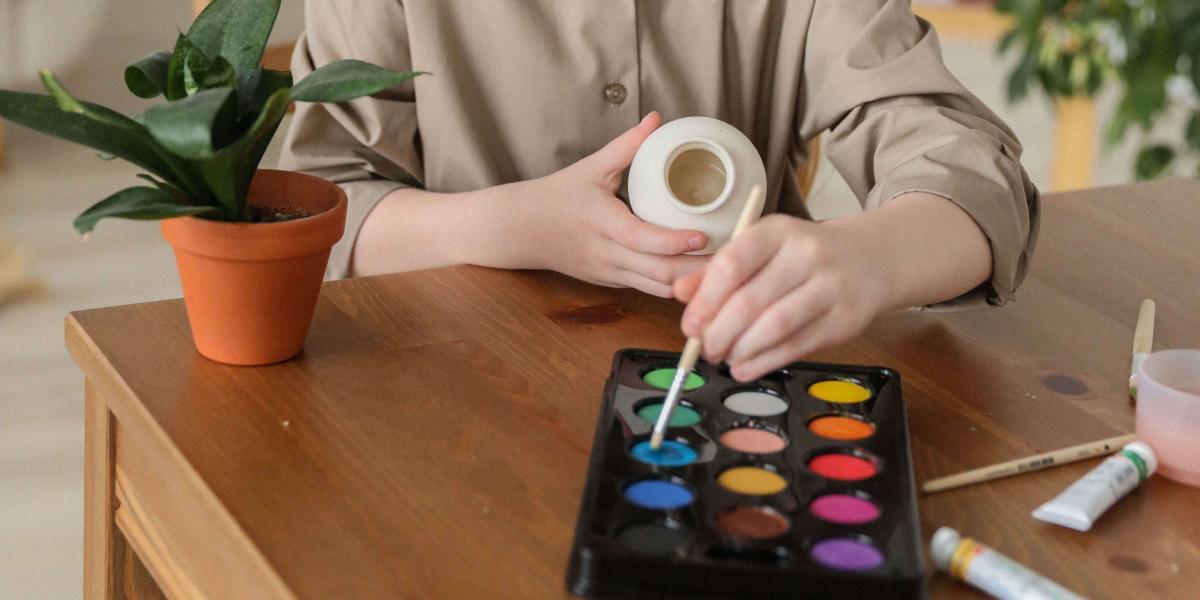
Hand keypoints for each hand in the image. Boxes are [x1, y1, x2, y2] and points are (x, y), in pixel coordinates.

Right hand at [503, 112, 708, 296]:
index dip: (674, 242)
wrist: (522, 231)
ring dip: (691, 283)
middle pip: (658, 272)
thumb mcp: (591, 168)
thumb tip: (656, 120)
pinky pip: (649, 290)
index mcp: (602, 223)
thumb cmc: (558, 196)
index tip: (703, 235)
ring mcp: (609, 274)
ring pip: (657, 288)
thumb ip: (627, 146)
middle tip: (732, 259)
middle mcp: (607, 254)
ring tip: (725, 272)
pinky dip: (675, 286)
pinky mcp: (612, 284)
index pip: (642, 239)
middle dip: (697, 270)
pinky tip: (700, 279)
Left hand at [673, 214, 891, 380]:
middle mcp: (807, 253)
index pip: (732, 263)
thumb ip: (718, 270)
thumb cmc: (801, 257)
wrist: (871, 260)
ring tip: (726, 358)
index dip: (705, 299)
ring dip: (741, 350)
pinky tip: (746, 367)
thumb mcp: (761, 250)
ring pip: (774, 326)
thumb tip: (679, 293)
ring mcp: (831, 286)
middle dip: (719, 332)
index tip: (689, 325)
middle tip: (705, 349)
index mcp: (777, 230)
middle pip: (750, 301)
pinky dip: (765, 362)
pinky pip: (797, 346)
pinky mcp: (846, 318)